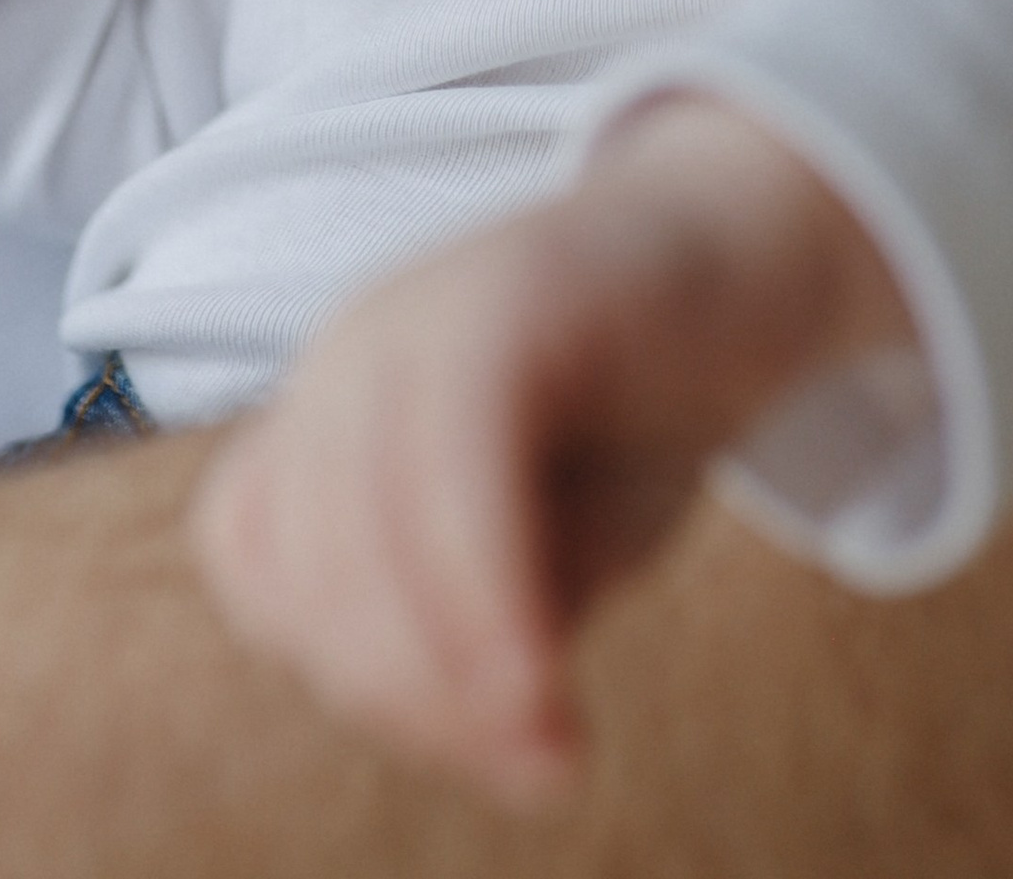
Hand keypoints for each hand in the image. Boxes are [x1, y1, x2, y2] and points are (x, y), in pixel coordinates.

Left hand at [190, 93, 911, 807]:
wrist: (752, 252)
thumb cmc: (640, 413)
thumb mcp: (551, 549)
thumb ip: (490, 623)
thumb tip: (490, 726)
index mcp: (332, 405)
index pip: (260, 561)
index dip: (345, 669)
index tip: (471, 738)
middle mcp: (351, 352)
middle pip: (308, 563)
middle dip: (410, 696)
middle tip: (533, 761)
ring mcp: (421, 311)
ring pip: (363, 524)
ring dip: (446, 665)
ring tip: (548, 733)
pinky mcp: (509, 294)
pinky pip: (454, 459)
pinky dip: (484, 586)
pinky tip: (543, 667)